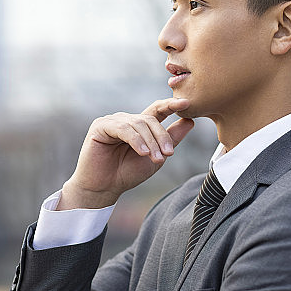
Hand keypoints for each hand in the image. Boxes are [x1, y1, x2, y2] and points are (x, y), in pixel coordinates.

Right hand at [59, 98, 194, 209]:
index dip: (171, 105)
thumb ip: (170, 139)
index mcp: (139, 125)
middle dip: (161, 137)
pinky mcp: (101, 126)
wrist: (104, 188)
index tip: (187, 103)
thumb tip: (190, 121)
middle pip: (150, 119)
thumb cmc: (127, 173)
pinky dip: (135, 140)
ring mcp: (113, 121)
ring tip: (155, 158)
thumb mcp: (155, 157)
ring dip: (150, 142)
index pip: (157, 110)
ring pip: (138, 124)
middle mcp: (126, 120)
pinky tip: (142, 152)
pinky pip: (123, 128)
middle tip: (168, 154)